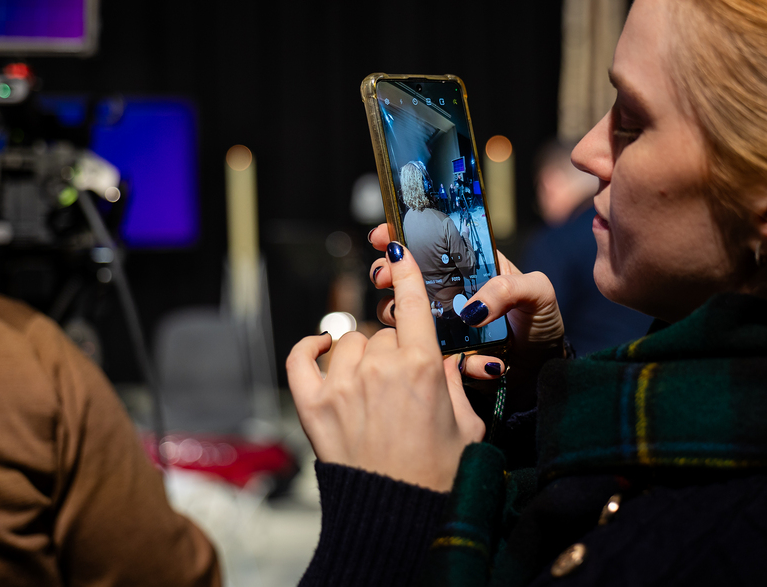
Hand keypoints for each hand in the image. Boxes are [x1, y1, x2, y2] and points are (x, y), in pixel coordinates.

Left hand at [288, 241, 485, 491]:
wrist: (396, 517)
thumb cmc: (437, 476)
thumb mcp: (465, 425)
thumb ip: (453, 382)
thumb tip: (444, 359)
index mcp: (422, 367)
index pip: (413, 303)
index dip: (406, 271)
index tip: (397, 249)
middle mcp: (380, 368)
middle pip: (386, 332)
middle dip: (398, 349)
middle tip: (405, 384)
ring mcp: (342, 385)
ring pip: (351, 343)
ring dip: (362, 355)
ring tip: (373, 387)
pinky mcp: (312, 406)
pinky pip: (301, 359)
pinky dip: (309, 348)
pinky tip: (320, 347)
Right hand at [368, 224, 565, 406]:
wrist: (546, 367)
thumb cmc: (543, 321)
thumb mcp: (537, 293)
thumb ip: (508, 289)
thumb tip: (472, 309)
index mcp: (470, 268)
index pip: (431, 245)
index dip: (402, 236)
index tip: (383, 237)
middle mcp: (450, 294)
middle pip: (405, 279)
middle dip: (386, 273)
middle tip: (384, 277)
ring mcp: (444, 325)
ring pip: (405, 317)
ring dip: (400, 316)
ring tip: (423, 322)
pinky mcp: (445, 355)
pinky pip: (432, 356)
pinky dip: (447, 360)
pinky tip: (478, 362)